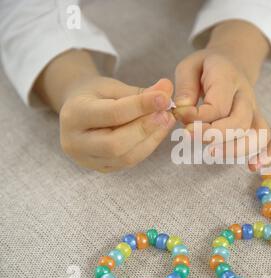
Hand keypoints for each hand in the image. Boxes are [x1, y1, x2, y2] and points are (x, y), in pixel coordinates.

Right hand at [59, 77, 175, 171]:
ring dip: (151, 139)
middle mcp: (75, 142)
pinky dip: (147, 147)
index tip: (165, 98)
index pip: (113, 114)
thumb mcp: (114, 86)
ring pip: (125, 157)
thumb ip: (140, 92)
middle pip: (116, 144)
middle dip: (146, 128)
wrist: (78, 110)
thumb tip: (167, 89)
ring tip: (166, 120)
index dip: (142, 106)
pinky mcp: (101, 168)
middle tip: (167, 113)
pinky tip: (158, 132)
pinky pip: (129, 162)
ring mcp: (86, 160)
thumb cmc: (96, 94)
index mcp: (73, 114)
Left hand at [174, 49, 270, 161]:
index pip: (218, 105)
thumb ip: (185, 88)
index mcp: (228, 78)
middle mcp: (246, 95)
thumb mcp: (190, 66)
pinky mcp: (258, 121)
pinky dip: (267, 154)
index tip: (183, 119)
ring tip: (213, 154)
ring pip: (258, 134)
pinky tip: (253, 167)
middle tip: (190, 136)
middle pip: (240, 121)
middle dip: (216, 135)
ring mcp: (255, 110)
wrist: (233, 62)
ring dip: (238, 149)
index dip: (199, 118)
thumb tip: (183, 111)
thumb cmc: (207, 68)